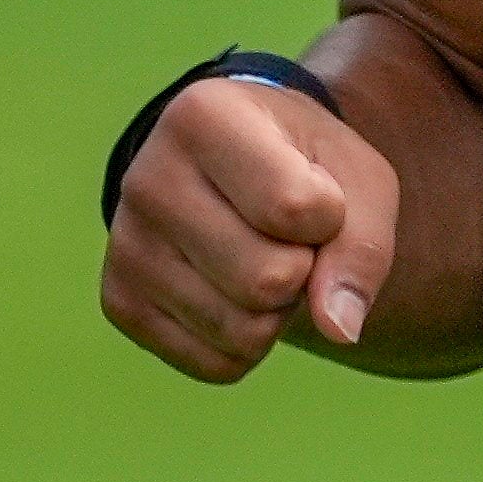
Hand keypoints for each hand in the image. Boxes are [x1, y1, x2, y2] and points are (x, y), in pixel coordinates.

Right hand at [99, 74, 401, 382]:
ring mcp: (125, 244)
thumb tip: (338, 330)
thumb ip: (363, 247)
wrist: (237, 169)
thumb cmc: (305, 166)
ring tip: (261, 258)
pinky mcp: (119, 300)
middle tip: (287, 236)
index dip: (330, 215)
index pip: (295, 209)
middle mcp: (146, 178)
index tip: (312, 186)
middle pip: (266, 280)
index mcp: (203, 117)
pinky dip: (248, 345)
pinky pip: (214, 364)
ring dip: (278, 312)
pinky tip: (234, 291)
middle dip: (303, 271)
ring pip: (241, 331)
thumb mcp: (357, 179)